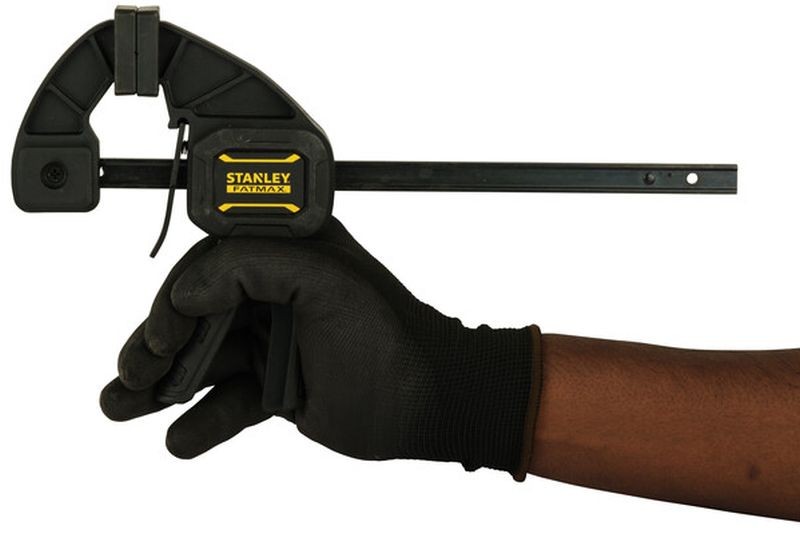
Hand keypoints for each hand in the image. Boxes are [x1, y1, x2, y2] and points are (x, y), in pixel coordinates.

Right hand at [100, 218, 537, 475]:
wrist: (429, 401)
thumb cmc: (391, 335)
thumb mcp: (326, 281)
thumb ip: (254, 264)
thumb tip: (189, 290)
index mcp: (289, 254)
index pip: (211, 263)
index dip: (177, 296)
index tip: (162, 331)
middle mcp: (277, 293)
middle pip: (196, 314)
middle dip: (157, 345)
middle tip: (134, 374)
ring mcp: (275, 340)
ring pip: (204, 360)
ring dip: (160, 384)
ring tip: (122, 405)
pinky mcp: (278, 386)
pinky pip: (229, 400)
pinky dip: (202, 420)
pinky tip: (180, 438)